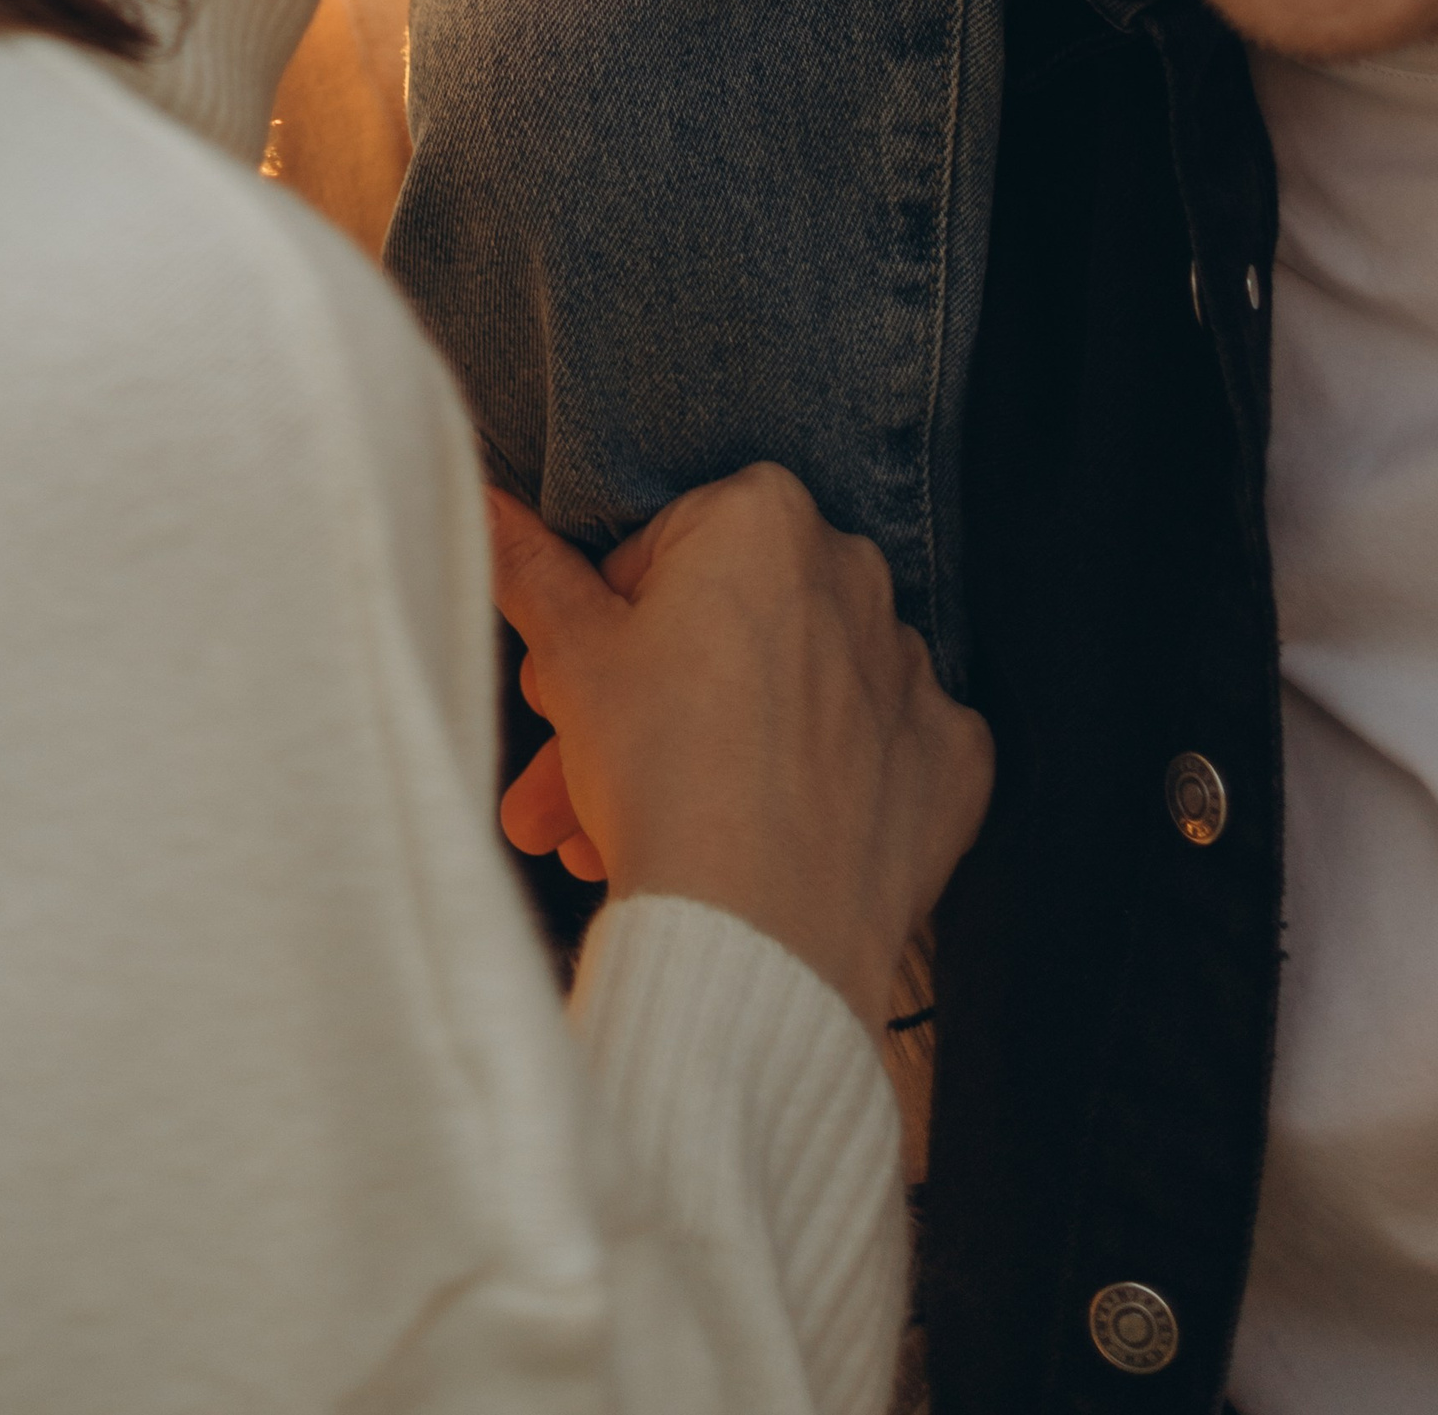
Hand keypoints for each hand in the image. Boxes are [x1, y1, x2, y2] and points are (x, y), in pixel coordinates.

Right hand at [488, 468, 992, 1031]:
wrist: (757, 937)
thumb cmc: (659, 773)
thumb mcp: (569, 657)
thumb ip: (530, 567)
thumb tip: (486, 499)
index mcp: (764, 516)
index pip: (660, 551)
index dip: (607, 628)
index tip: (577, 695)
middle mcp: (855, 571)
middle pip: (724, 631)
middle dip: (644, 708)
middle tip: (576, 783)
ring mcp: (914, 669)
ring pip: (790, 698)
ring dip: (718, 753)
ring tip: (632, 841)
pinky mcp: (951, 758)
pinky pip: (879, 754)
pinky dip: (827, 785)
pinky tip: (770, 833)